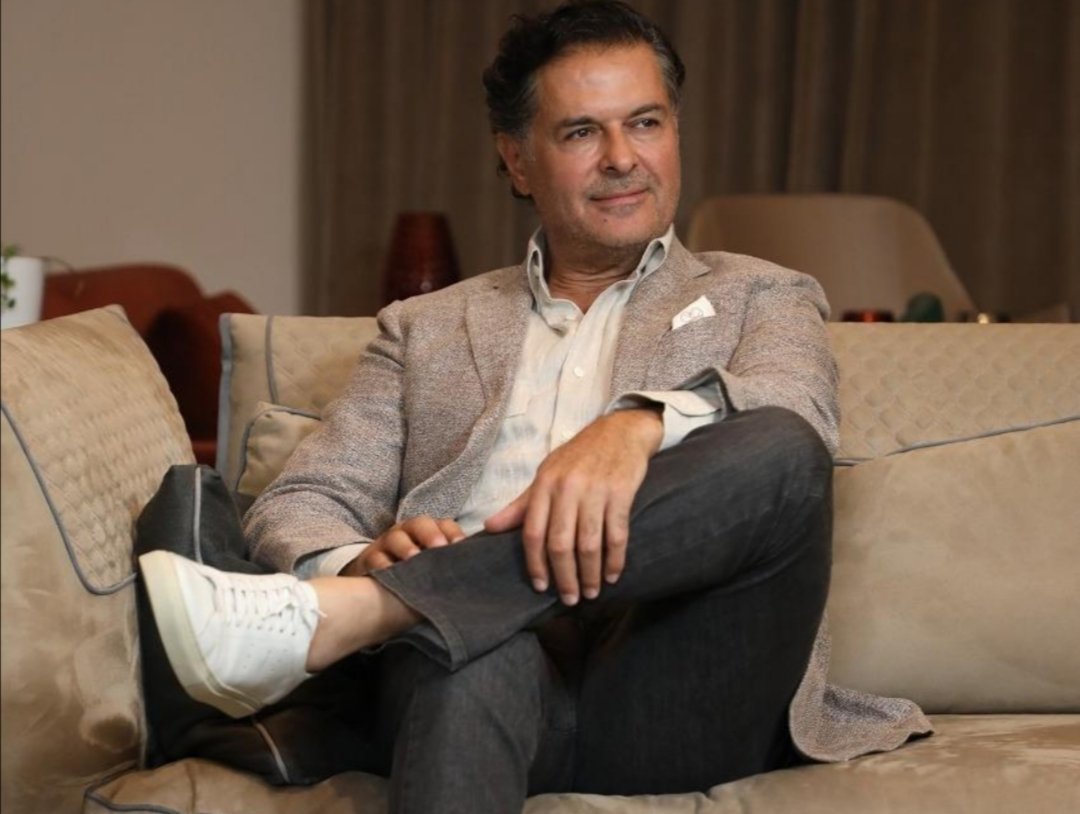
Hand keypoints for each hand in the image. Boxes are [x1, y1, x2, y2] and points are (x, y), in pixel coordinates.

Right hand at [341, 516, 465, 575]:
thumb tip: (476, 574)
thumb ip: (452, 565)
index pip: (445, 525)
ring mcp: (387, 544)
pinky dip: (382, 566)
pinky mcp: (370, 559)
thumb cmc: (416, 573)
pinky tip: (390, 574)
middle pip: (420, 524)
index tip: (461, 545)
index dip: (453, 533)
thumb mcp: (435, 565)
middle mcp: (408, 532)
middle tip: (439, 548)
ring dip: (406, 547)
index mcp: (429, 531)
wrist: (378, 582)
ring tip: (414, 559)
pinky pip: (375, 559)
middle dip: (430, 534)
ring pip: (396, 538)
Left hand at [484, 408, 661, 604]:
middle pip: (561, 544)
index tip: (540, 586)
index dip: (535, 564)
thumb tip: (490, 527)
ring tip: (591, 593)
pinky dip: (615, 560)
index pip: (533, 533)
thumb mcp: (546, 474)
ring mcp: (596, 491)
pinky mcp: (622, 492)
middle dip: (565, 577)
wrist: (619, 431)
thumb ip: (522, 504)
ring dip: (591, 574)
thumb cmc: (579, 457)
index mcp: (545, 484)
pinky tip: (613, 575)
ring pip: (589, 544)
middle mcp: (568, 488)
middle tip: (569, 599)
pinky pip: (617, 535)